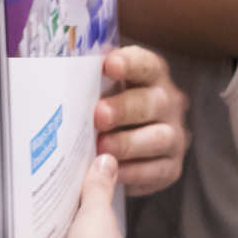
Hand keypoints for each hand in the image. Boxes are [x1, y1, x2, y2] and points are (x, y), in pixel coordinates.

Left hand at [95, 44, 188, 194]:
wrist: (128, 148)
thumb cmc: (108, 112)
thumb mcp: (102, 91)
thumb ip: (91, 84)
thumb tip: (62, 79)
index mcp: (153, 76)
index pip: (147, 64)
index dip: (130, 64)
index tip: (109, 65)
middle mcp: (169, 103)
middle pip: (154, 102)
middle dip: (125, 108)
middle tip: (99, 116)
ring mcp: (174, 135)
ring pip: (159, 138)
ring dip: (128, 143)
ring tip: (101, 148)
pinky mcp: (172, 165)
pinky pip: (157, 170)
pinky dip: (134, 172)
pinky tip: (113, 172)